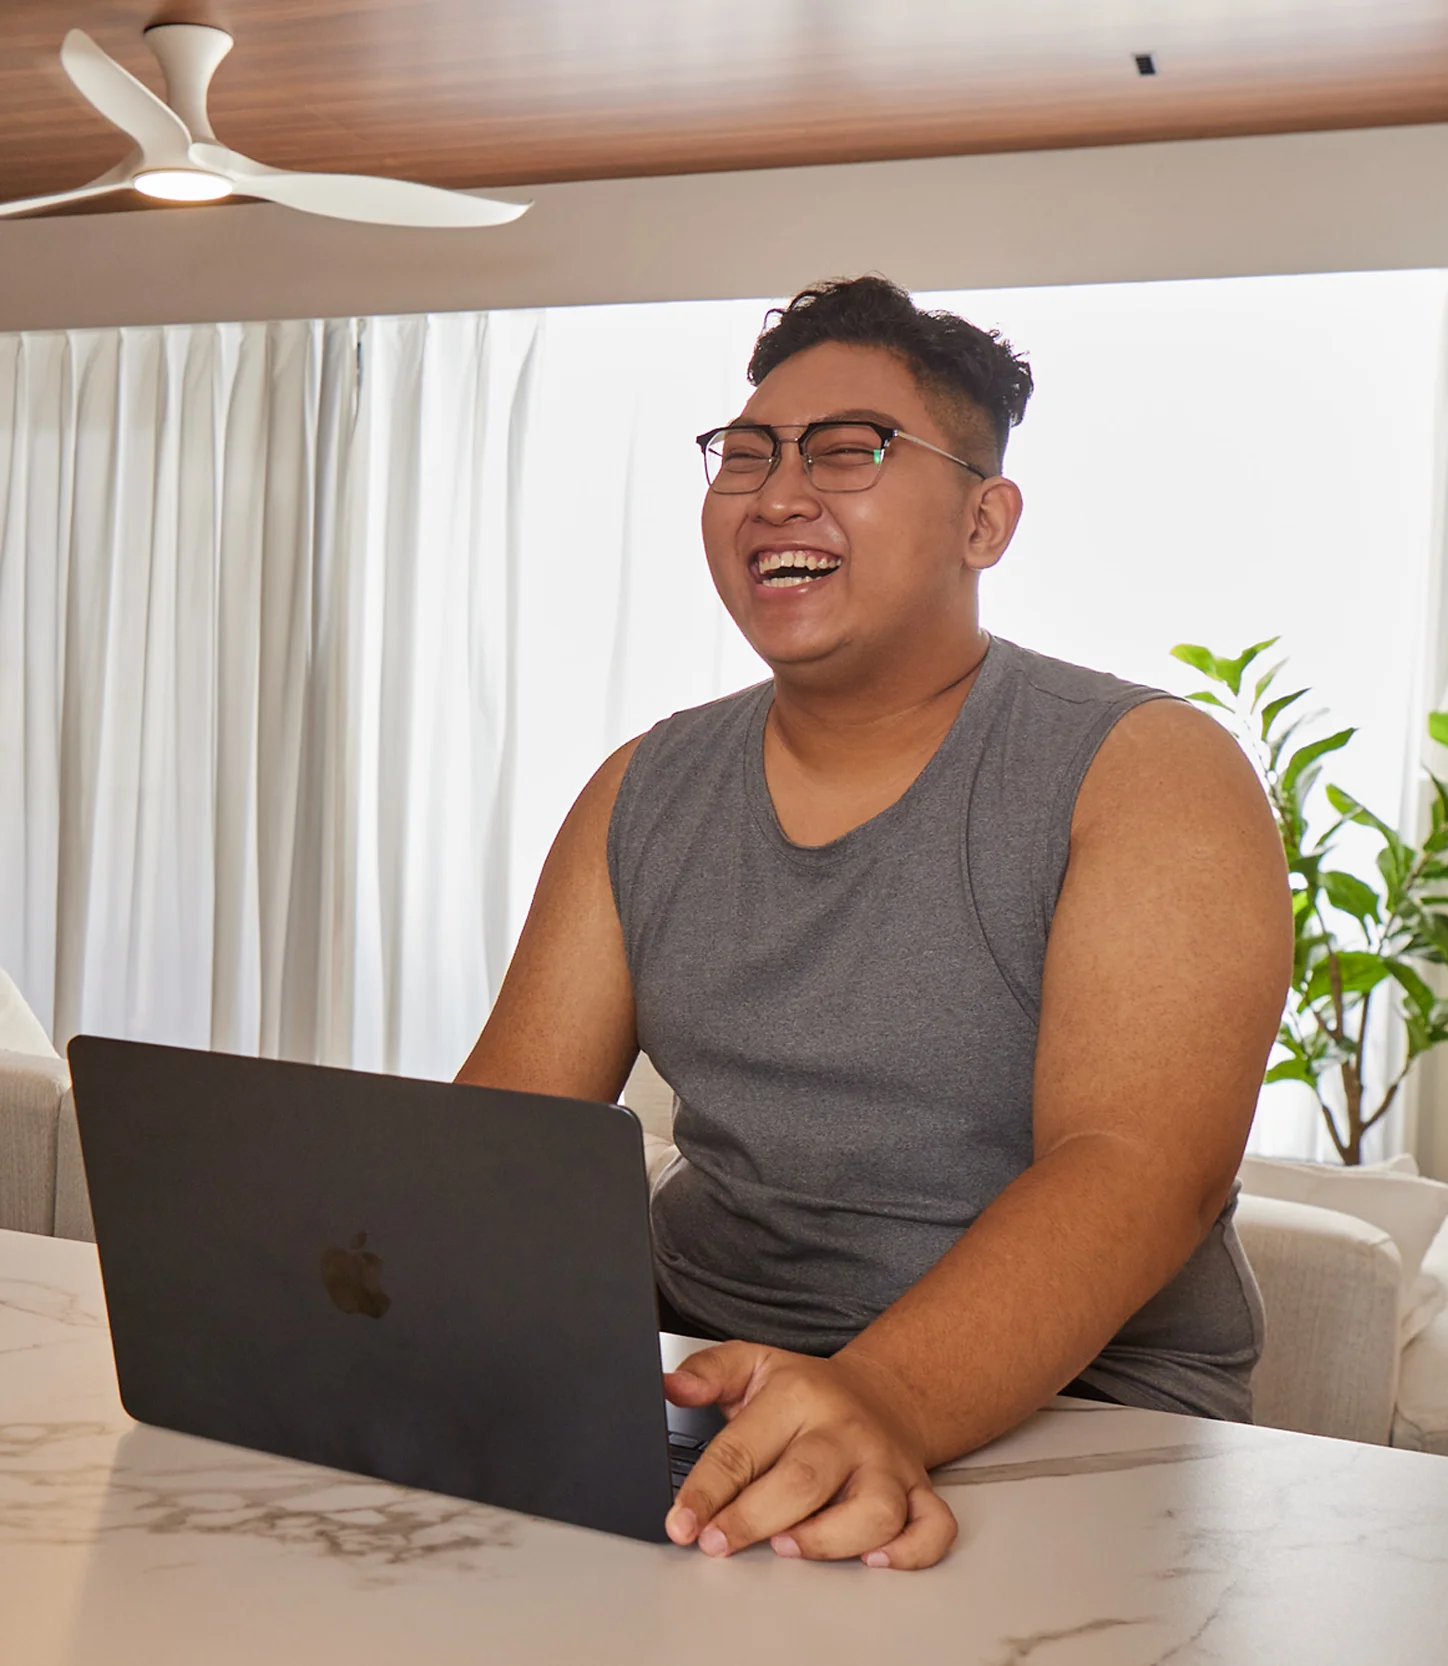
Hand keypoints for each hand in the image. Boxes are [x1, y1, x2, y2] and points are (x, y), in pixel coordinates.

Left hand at [663, 1342, 956, 1568]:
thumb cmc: (808, 1391)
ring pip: (873, 1510)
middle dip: (753, 1520)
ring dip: (829, 1539)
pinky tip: (874, 1559)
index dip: (707, 1491)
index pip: (744, 1448)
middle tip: (718, 1542)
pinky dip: (910, 1551)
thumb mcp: (753, 1363)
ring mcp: (885, 1463)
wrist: (882, 1391)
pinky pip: (931, 1527)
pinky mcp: (918, 1491)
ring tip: (788, 1545)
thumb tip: (671, 1385)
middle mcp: (846, 1430)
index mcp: (800, 1396)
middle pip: (803, 1481)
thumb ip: (708, 1371)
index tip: (682, 1523)